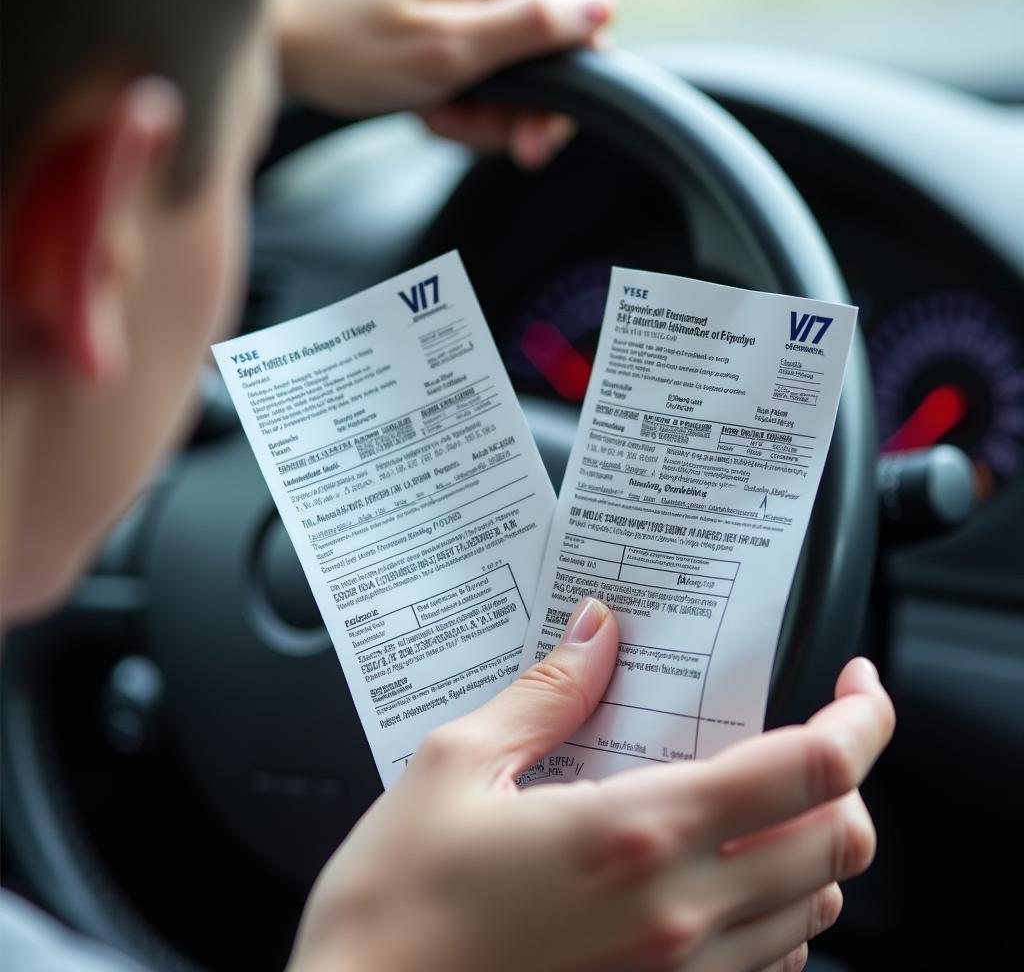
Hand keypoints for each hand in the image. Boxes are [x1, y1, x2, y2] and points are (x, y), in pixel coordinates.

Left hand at [270, 0, 616, 166]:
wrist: (279, 40)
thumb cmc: (350, 41)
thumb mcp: (448, 47)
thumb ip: (530, 30)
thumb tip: (605, 9)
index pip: (575, 34)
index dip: (559, 99)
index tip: (527, 142)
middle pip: (541, 67)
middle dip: (504, 112)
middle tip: (455, 121)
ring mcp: (463, 6)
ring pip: (507, 84)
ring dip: (472, 114)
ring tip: (429, 107)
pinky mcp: (443, 29)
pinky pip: (475, 82)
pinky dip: (452, 105)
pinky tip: (421, 103)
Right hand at [288, 598, 894, 971]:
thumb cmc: (396, 906)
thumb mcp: (454, 766)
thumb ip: (545, 692)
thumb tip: (596, 631)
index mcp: (636, 831)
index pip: (810, 768)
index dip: (860, 717)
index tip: (856, 683)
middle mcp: (679, 913)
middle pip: (838, 838)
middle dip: (843, 776)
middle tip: (798, 736)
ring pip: (816, 907)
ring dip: (809, 843)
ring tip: (755, 804)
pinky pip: (768, 967)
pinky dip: (776, 914)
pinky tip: (718, 881)